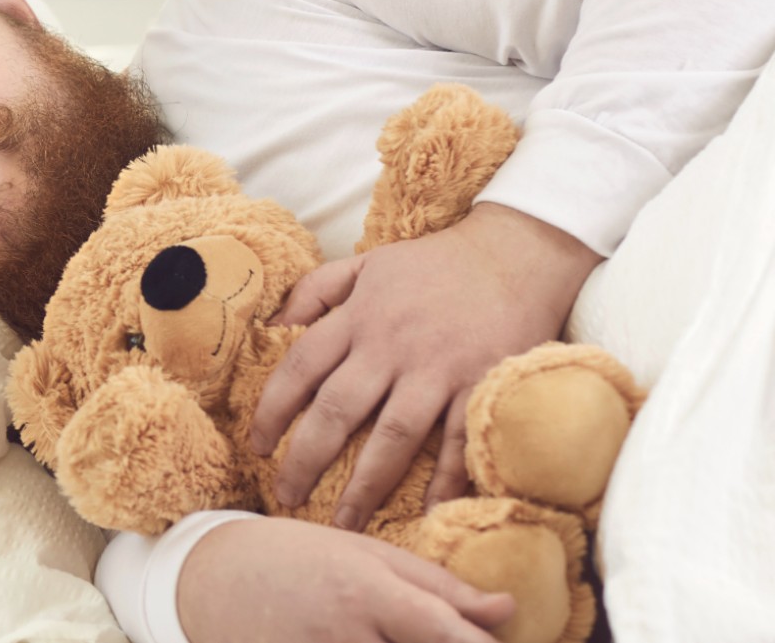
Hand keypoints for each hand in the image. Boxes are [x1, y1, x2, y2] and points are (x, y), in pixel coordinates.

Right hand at [177, 516, 513, 642]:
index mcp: (367, 592)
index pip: (447, 635)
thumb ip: (438, 586)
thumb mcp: (363, 553)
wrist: (207, 581)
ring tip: (385, 630)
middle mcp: (346, 637)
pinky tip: (365, 641)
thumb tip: (507, 609)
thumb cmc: (293, 557)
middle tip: (417, 627)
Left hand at [249, 204, 600, 527]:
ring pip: (393, 435)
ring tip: (343, 522)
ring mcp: (439, 369)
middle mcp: (392, 346)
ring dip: (366, 484)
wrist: (516, 252)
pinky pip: (459, 441)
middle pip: (338, 410)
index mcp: (360, 317)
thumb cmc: (435, 264)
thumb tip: (272, 326)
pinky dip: (446, 480)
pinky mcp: (482, 385)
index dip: (272, 409)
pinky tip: (426, 514)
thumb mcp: (367, 264)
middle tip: (286, 496)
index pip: (301, 367)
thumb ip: (317, 291)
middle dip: (306, 458)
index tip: (258, 445)